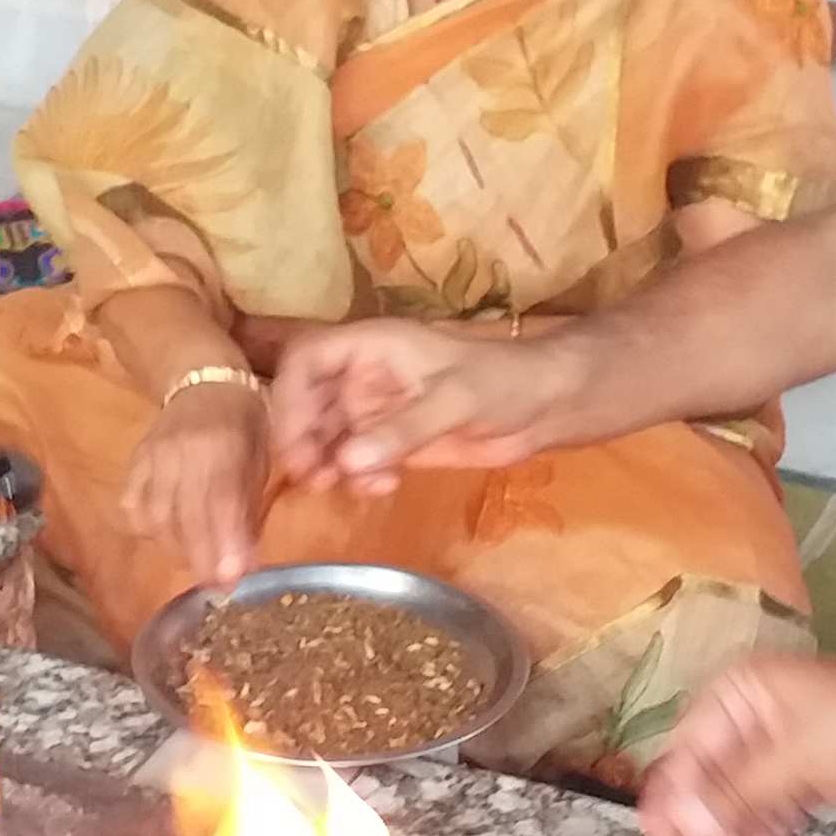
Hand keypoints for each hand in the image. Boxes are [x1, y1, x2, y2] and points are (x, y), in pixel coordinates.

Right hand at [123, 379, 271, 588]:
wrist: (204, 382)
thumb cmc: (246, 424)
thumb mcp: (261, 458)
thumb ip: (249, 509)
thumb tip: (242, 567)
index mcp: (223, 442)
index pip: (218, 499)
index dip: (223, 543)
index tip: (230, 580)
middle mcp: (180, 450)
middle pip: (183, 517)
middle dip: (202, 559)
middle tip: (221, 586)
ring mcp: (151, 457)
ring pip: (155, 519)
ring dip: (179, 550)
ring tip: (200, 562)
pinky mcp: (133, 465)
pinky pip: (133, 509)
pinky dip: (149, 530)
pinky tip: (168, 535)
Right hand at [270, 319, 584, 492]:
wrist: (546, 407)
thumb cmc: (504, 381)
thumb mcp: (454, 399)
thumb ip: (402, 428)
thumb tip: (348, 460)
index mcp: (371, 345)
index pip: (307, 360)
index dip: (290, 396)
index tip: (294, 440)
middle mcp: (363, 376)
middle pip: (308, 403)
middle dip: (302, 440)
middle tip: (310, 476)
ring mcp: (376, 411)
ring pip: (328, 437)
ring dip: (326, 464)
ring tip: (336, 488)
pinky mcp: (392, 444)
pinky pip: (356, 462)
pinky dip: (358, 478)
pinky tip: (381, 489)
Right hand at [635, 654, 835, 835]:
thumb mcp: (799, 763)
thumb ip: (733, 795)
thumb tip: (680, 826)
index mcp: (740, 689)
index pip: (682, 753)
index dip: (676, 808)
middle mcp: (752, 710)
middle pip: (705, 779)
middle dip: (714, 827)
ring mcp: (780, 740)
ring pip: (736, 798)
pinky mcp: (807, 767)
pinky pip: (768, 805)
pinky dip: (767, 833)